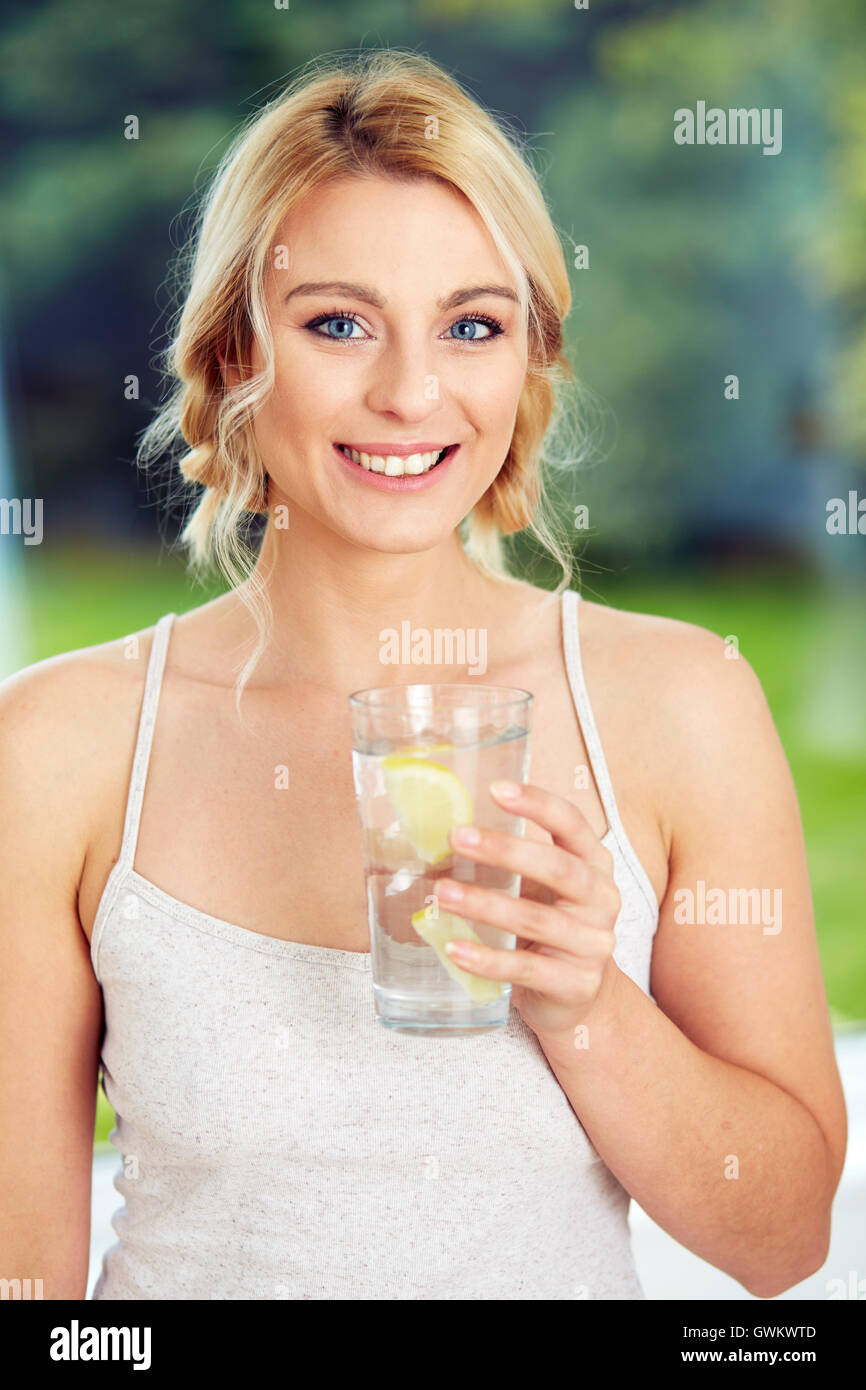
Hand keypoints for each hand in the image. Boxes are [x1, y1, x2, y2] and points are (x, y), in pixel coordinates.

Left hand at [435, 781, 620, 1045]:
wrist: (577, 997)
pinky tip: (454, 949)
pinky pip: (527, 969)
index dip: (539, 804)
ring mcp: (593, 945)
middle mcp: (602, 901)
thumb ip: (514, 862)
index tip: (497, 788)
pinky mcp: (576, 985)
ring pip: (536, 920)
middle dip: (506, 850)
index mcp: (594, 866)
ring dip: (485, 905)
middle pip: (559, 868)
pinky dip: (488, 959)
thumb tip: (449, 833)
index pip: (573, 825)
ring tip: (442, 894)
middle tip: (458, 838)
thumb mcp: (542, 888)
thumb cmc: (550, 928)